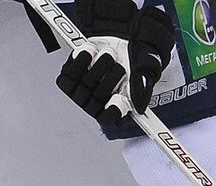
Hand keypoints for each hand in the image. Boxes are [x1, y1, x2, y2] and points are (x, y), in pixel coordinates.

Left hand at [56, 0, 175, 127]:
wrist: (121, 36)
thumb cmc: (133, 58)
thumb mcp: (146, 71)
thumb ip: (143, 88)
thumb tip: (139, 104)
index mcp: (116, 109)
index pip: (109, 118)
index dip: (113, 108)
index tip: (120, 96)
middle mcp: (97, 105)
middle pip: (99, 96)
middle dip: (113, 76)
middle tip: (120, 68)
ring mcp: (80, 92)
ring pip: (87, 81)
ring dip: (101, 62)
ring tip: (108, 58)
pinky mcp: (68, 77)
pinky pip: (72, 69)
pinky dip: (84, 56)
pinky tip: (93, 53)